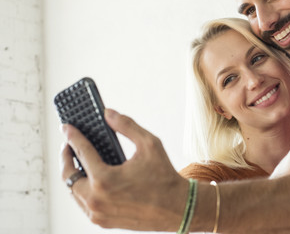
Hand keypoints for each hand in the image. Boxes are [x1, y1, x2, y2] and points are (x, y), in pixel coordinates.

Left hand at [60, 109, 188, 230]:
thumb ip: (127, 126)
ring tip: (78, 161)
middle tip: (68, 145)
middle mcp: (96, 200)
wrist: (178, 208)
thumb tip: (108, 114)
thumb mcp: (150, 144)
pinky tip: (90, 179)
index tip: (67, 128)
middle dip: (66, 157)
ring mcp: (98, 214)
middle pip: (69, 176)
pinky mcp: (104, 222)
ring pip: (74, 192)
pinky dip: (83, 190)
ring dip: (74, 175)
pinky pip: (84, 204)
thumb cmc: (165, 177)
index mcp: (104, 180)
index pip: (81, 153)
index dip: (72, 137)